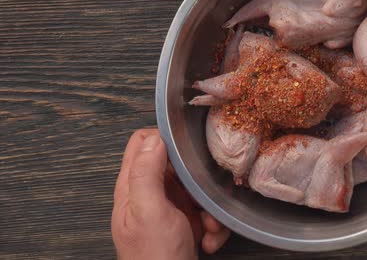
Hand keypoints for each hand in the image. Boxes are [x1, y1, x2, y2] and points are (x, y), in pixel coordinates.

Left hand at [112, 129, 230, 258]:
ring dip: (210, 208)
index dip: (164, 140)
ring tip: (209, 227)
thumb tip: (155, 137)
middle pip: (176, 165)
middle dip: (197, 179)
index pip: (142, 143)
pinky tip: (209, 240)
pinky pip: (207, 211)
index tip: (186, 150)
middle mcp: (150, 194)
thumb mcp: (148, 210)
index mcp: (133, 186)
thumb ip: (146, 172)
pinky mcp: (187, 224)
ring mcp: (170, 210)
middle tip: (203, 194)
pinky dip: (214, 226)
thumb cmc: (154, 257)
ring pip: (197, 189)